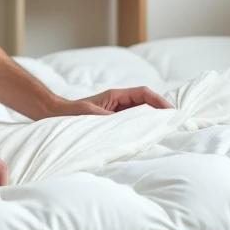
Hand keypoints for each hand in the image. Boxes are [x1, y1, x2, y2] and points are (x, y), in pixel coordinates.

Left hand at [46, 86, 172, 117]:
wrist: (55, 116)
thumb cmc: (70, 113)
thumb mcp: (91, 115)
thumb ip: (108, 118)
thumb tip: (127, 124)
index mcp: (115, 96)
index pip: (143, 93)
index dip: (159, 101)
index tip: (170, 110)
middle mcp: (118, 102)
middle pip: (145, 102)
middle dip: (160, 109)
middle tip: (174, 121)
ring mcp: (116, 111)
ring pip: (140, 112)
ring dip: (152, 119)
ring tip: (164, 128)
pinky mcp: (112, 121)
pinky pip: (131, 122)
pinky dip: (141, 126)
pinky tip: (146, 135)